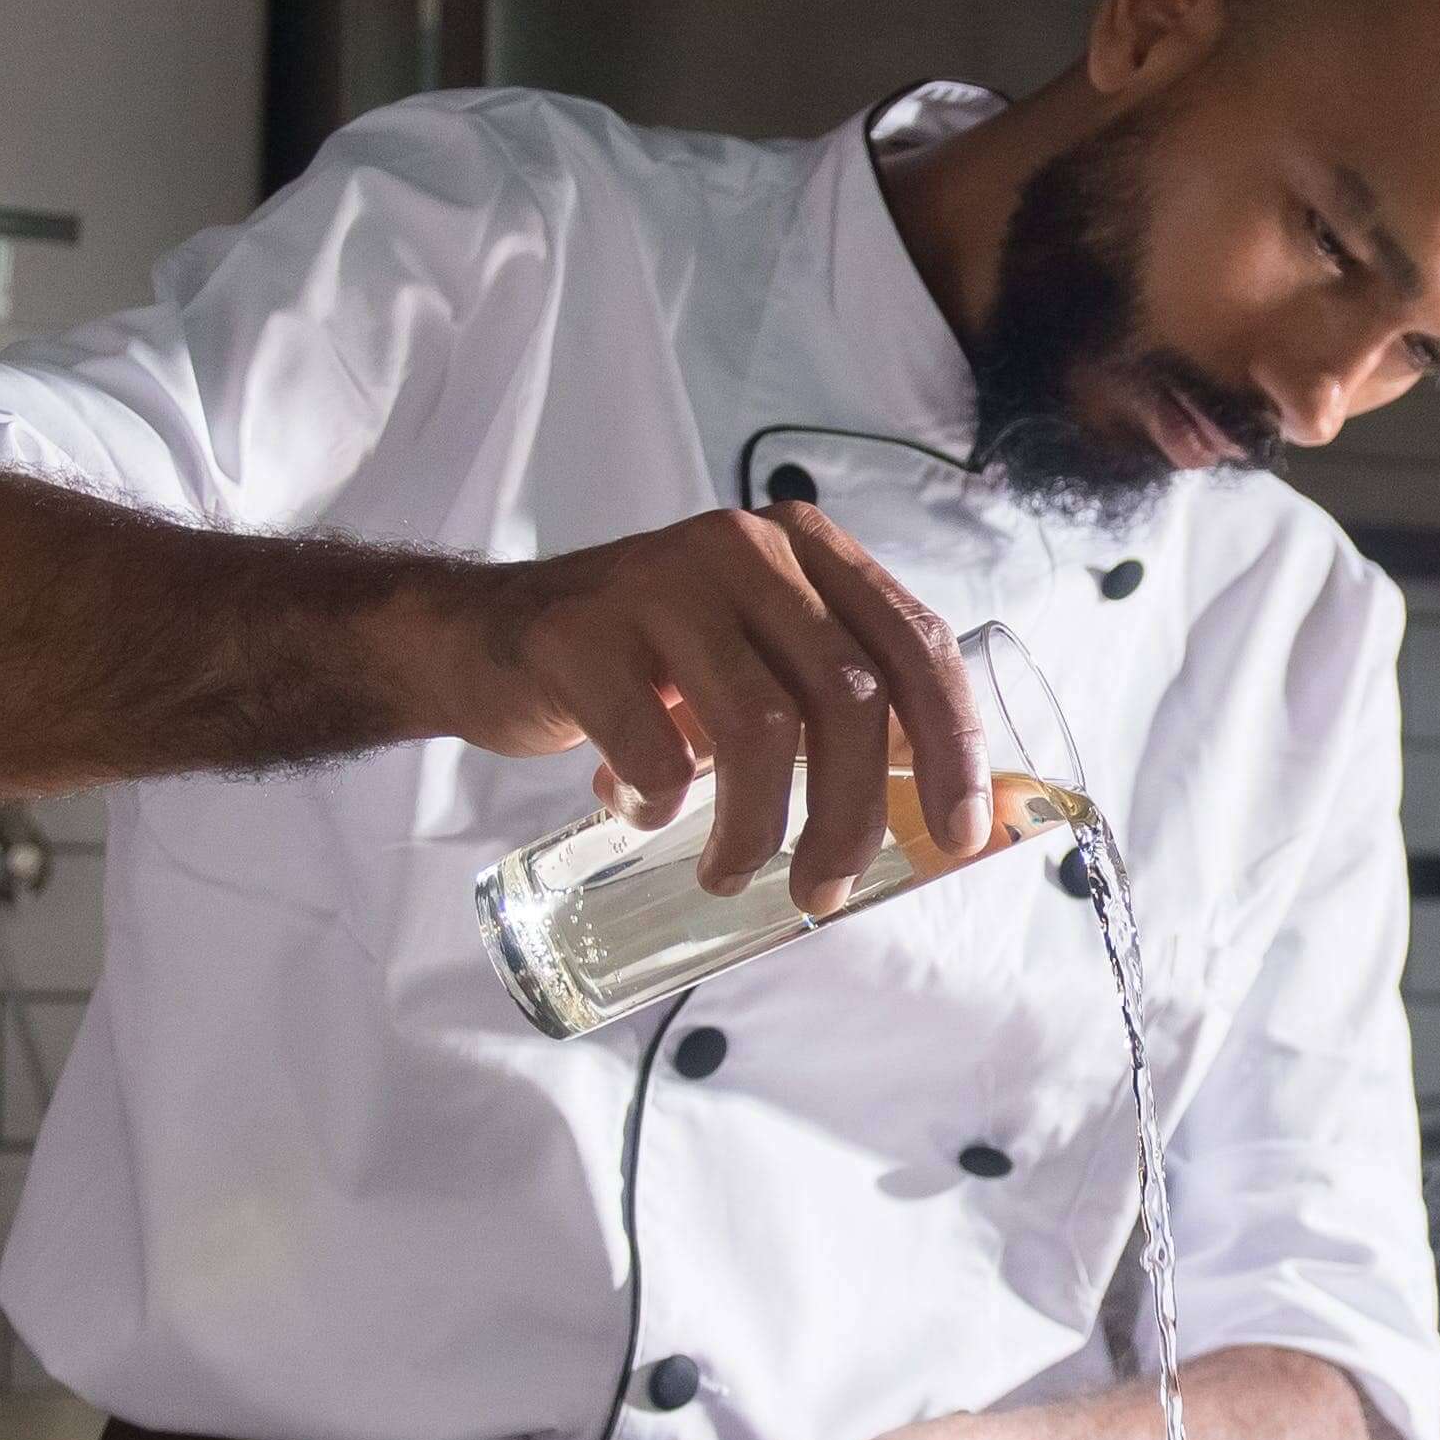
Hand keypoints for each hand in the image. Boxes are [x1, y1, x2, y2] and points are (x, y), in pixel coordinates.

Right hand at [402, 501, 992, 914]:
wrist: (481, 639)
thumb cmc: (644, 669)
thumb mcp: (753, 661)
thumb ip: (830, 705)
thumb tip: (933, 818)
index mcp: (806, 552)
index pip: (913, 643)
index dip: (952, 744)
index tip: (959, 833)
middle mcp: (744, 549)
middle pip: (845, 697)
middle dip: (852, 816)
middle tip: (825, 891)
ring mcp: (659, 583)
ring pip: (759, 728)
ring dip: (756, 829)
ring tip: (728, 874)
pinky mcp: (581, 633)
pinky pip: (653, 750)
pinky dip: (658, 804)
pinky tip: (638, 808)